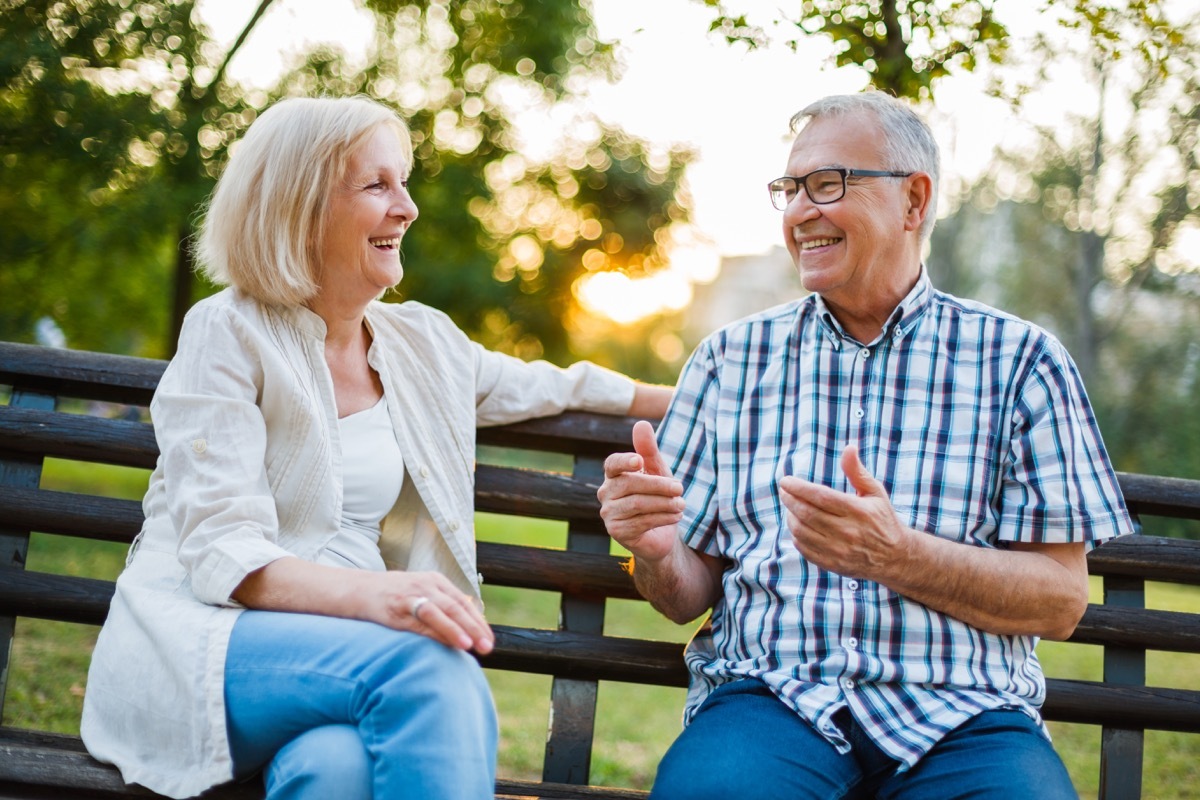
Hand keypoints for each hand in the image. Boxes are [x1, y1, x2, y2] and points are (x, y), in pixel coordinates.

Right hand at [360, 570, 494, 653]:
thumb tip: (466, 629)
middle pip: (457, 607)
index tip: (489, 639)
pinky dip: (435, 632)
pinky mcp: (397, 608)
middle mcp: (428, 585)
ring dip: (457, 629)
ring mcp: (413, 595)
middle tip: (488, 647)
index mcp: (437, 581)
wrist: (361, 589)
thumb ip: (442, 607)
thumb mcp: (422, 594)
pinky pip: (420, 621)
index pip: (464, 602)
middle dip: (475, 628)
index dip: (479, 622)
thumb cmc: (395, 597)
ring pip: (441, 612)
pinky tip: (445, 642)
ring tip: (471, 645)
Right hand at [597, 420, 684, 560]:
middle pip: (629, 484)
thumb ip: (648, 449)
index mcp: (613, 475)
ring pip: (637, 504)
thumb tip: (641, 423)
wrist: (659, 534)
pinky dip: (663, 517)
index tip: (640, 461)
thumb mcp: (657, 471)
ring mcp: (608, 513)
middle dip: (658, 485)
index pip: (612, 464)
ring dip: (664, 503)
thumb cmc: (656, 497)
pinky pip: (641, 522)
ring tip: (681, 504)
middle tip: (680, 488)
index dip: (624, 461)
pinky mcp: (616, 532)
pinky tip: (676, 516)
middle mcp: (605, 493)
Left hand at [778, 445, 911, 580]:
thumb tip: (849, 447)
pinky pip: (805, 549)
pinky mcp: (834, 565)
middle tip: (783, 491)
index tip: (786, 481)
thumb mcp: (875, 492)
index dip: (799, 488)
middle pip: (808, 514)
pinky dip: (796, 536)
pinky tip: (798, 526)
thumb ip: (857, 471)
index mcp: (859, 511)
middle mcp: (849, 532)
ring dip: (791, 517)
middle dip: (790, 500)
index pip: (821, 497)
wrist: (895, 557)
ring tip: (790, 507)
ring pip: (802, 532)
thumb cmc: (883, 519)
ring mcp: (840, 551)